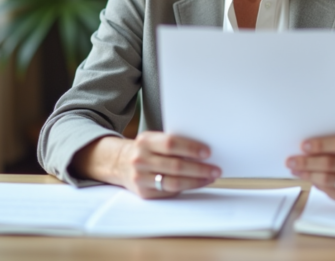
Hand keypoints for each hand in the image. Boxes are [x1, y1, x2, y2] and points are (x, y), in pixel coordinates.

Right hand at [71, 131, 220, 198]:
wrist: (119, 163)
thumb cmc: (145, 150)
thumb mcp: (153, 140)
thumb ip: (172, 143)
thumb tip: (203, 151)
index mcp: (145, 141)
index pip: (171, 143)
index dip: (190, 148)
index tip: (207, 152)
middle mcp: (141, 159)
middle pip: (175, 165)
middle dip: (199, 168)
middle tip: (215, 169)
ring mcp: (140, 177)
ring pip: (173, 182)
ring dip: (196, 181)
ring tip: (210, 177)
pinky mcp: (143, 193)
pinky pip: (168, 192)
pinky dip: (186, 188)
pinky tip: (197, 184)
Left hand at [286, 134, 334, 204]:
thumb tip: (306, 149)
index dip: (320, 144)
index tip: (303, 145)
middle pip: (331, 163)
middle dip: (307, 162)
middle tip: (291, 160)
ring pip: (328, 180)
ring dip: (307, 174)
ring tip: (295, 169)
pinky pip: (331, 192)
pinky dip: (316, 184)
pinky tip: (309, 178)